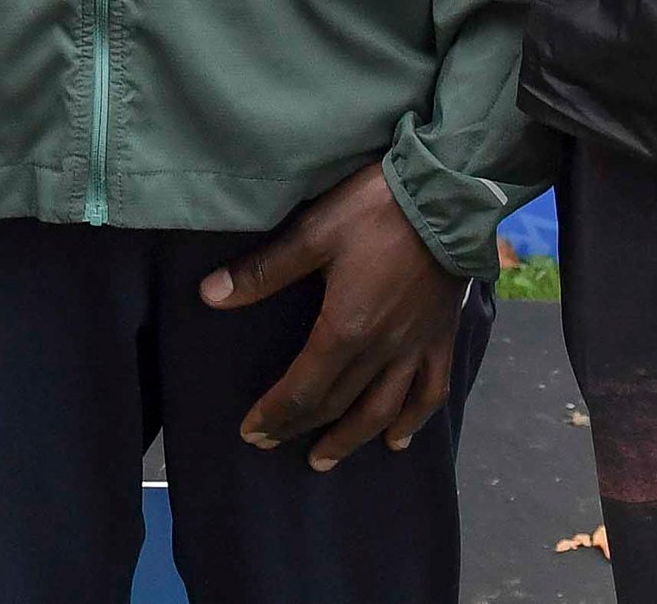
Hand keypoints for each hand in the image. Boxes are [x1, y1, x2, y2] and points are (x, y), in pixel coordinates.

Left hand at [199, 166, 469, 468]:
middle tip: (272, 443)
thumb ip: (263, 271)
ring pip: (382, 410)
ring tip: (325, 458)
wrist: (447, 198)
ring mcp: (416, 348)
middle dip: (301, 428)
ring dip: (350, 439)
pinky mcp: (441, 338)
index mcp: (346, 329)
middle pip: (337, 404)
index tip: (251, 431)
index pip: (303, 388)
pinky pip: (430, 393)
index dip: (276, 414)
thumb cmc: (376, 211)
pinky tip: (398, 438)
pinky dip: (413, 421)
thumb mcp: (313, 233)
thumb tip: (209, 295)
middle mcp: (382, 350)